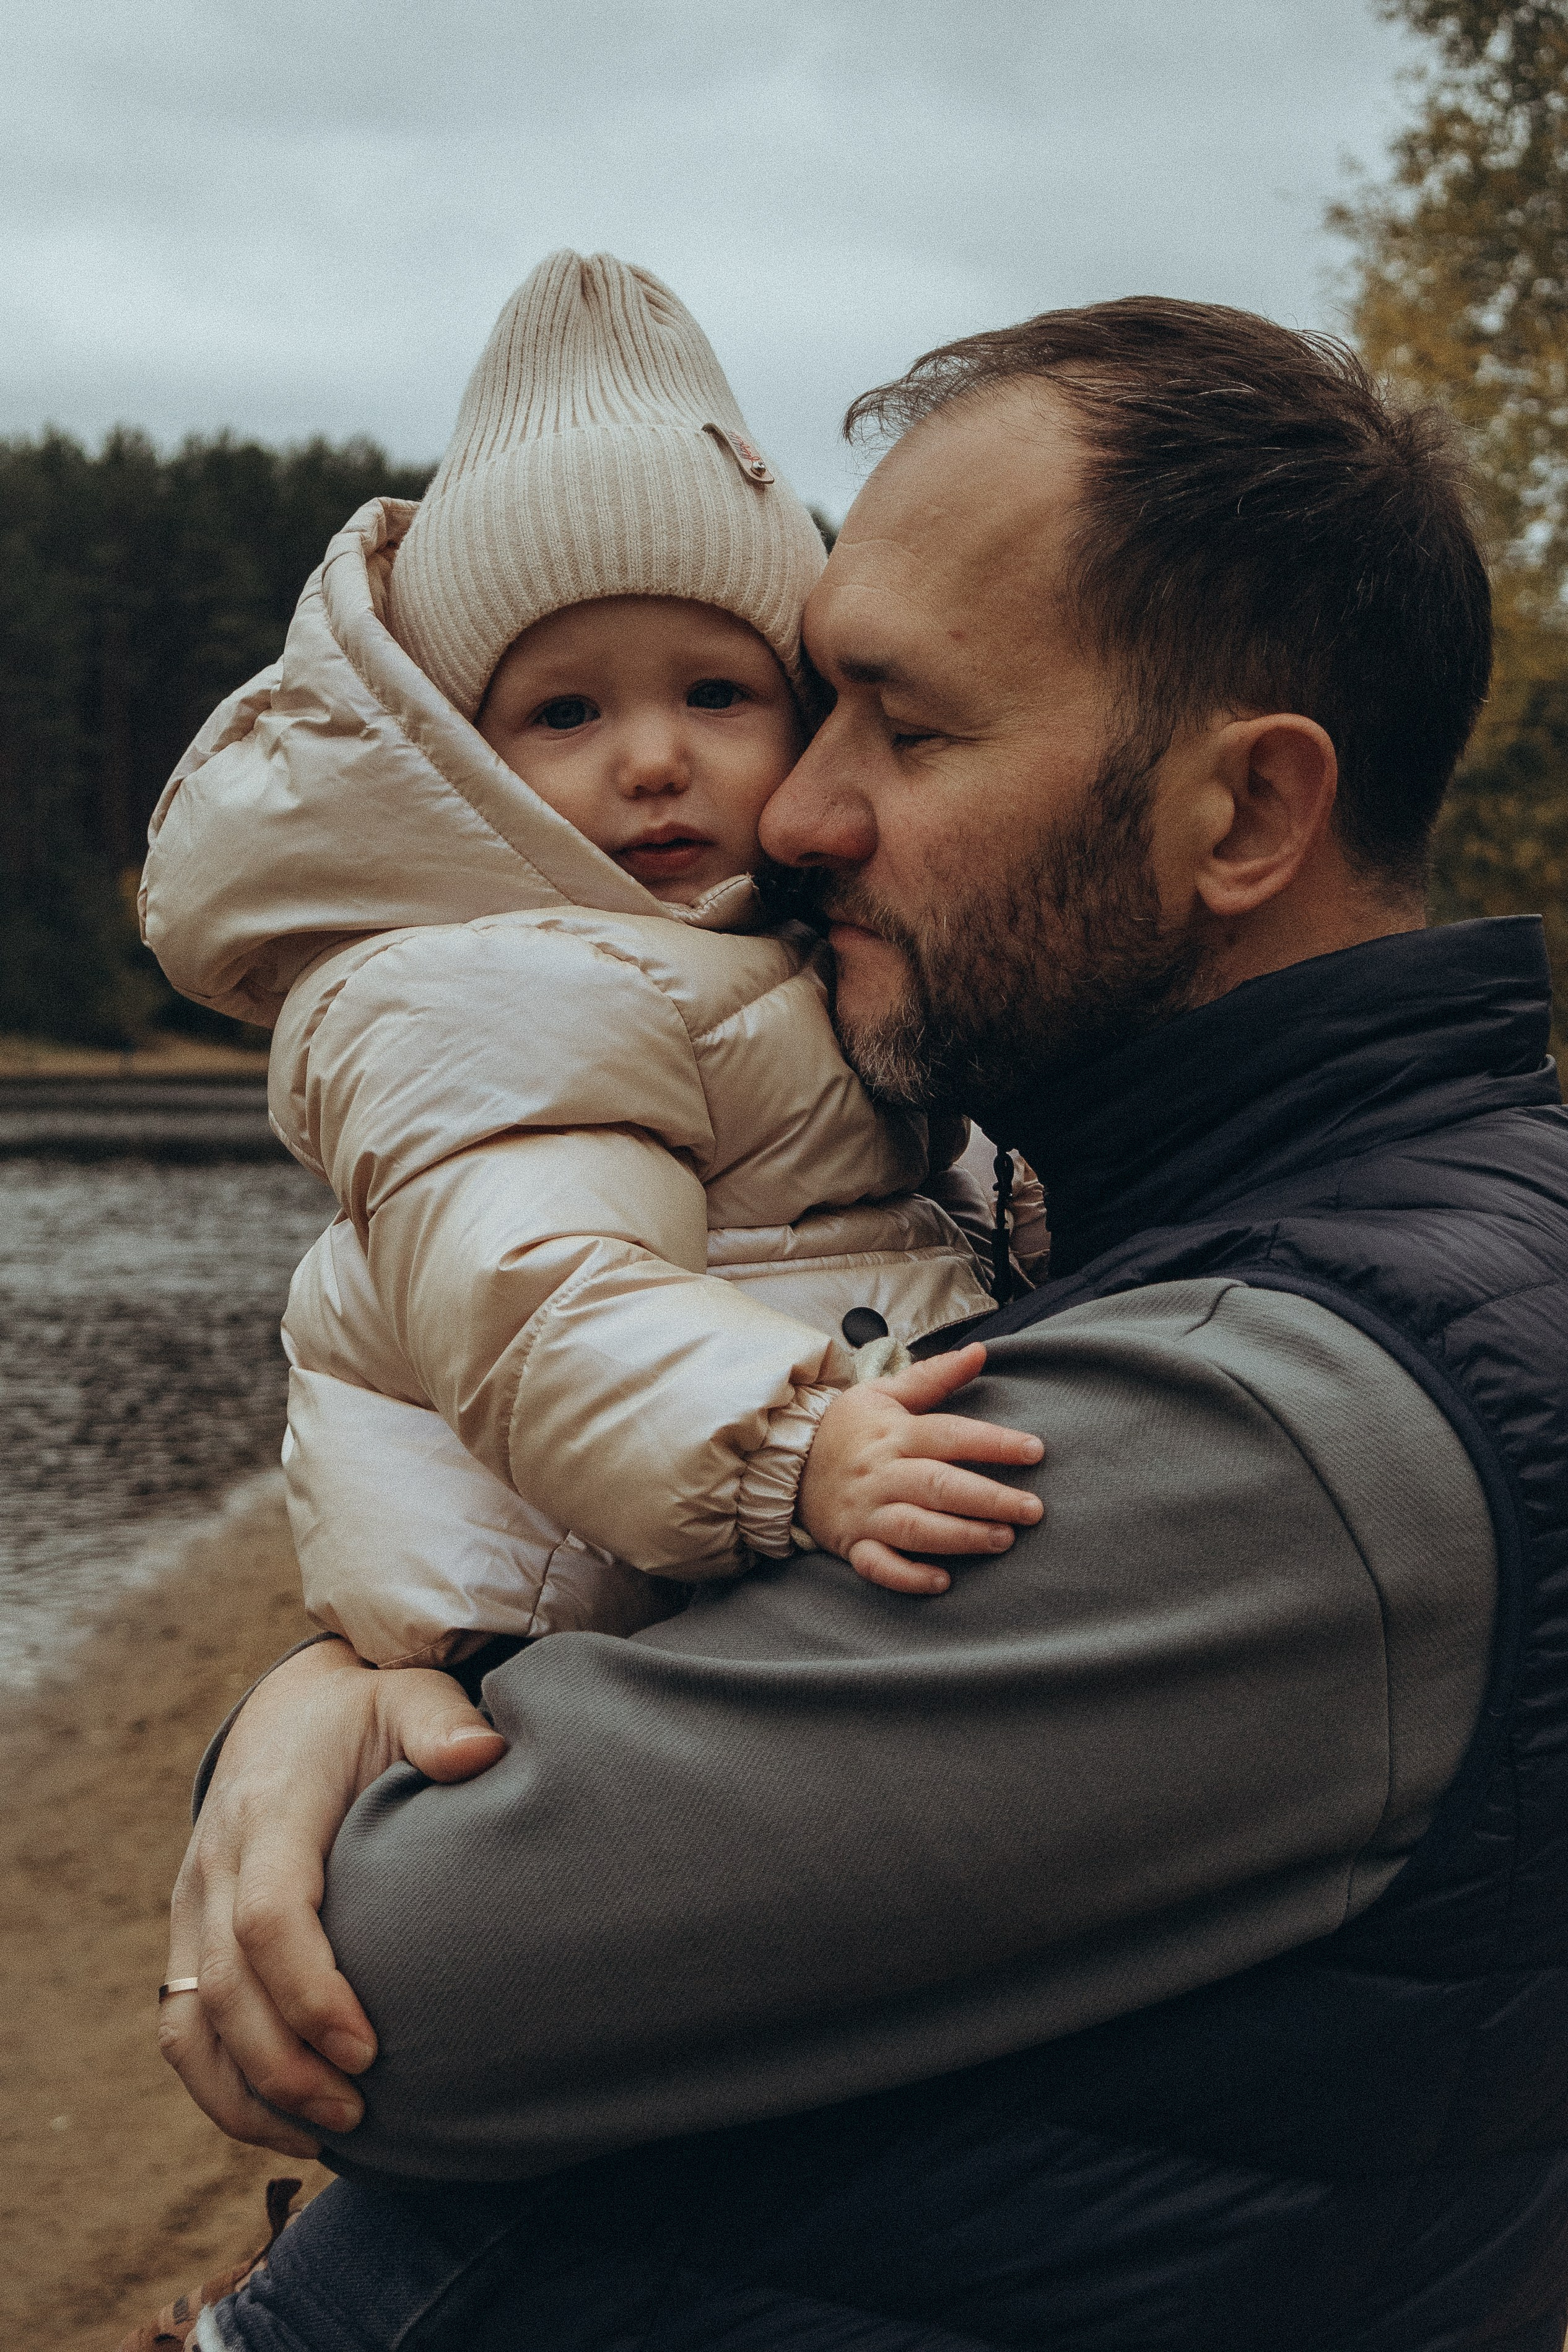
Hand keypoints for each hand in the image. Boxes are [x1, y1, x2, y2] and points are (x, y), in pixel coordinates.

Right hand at [158, 1637, 504, 2153]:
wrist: (288, 1709)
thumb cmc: (365, 1711)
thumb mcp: (408, 1694)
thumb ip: (443, 1722)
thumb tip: (484, 1754)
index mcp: (268, 1812)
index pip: (268, 1917)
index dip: (310, 1993)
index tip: (370, 2050)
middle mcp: (214, 1863)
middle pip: (225, 1989)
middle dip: (285, 2066)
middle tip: (361, 2112)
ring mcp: (190, 1904)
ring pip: (189, 2024)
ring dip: (248, 2094)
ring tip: (329, 2136)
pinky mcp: (187, 1935)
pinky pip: (183, 2027)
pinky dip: (223, 2086)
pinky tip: (288, 2123)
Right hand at [798, 1343, 1043, 1595]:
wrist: (786, 1460)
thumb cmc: (848, 1428)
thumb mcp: (885, 1392)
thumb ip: (934, 1376)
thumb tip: (979, 1351)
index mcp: (895, 1434)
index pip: (950, 1435)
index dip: (994, 1443)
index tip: (1035, 1451)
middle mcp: (882, 1474)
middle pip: (940, 1486)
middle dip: (989, 1499)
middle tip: (1032, 1510)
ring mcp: (866, 1511)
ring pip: (915, 1527)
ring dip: (960, 1537)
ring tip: (1002, 1540)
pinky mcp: (852, 1543)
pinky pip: (879, 1565)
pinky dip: (908, 1576)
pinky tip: (941, 1581)